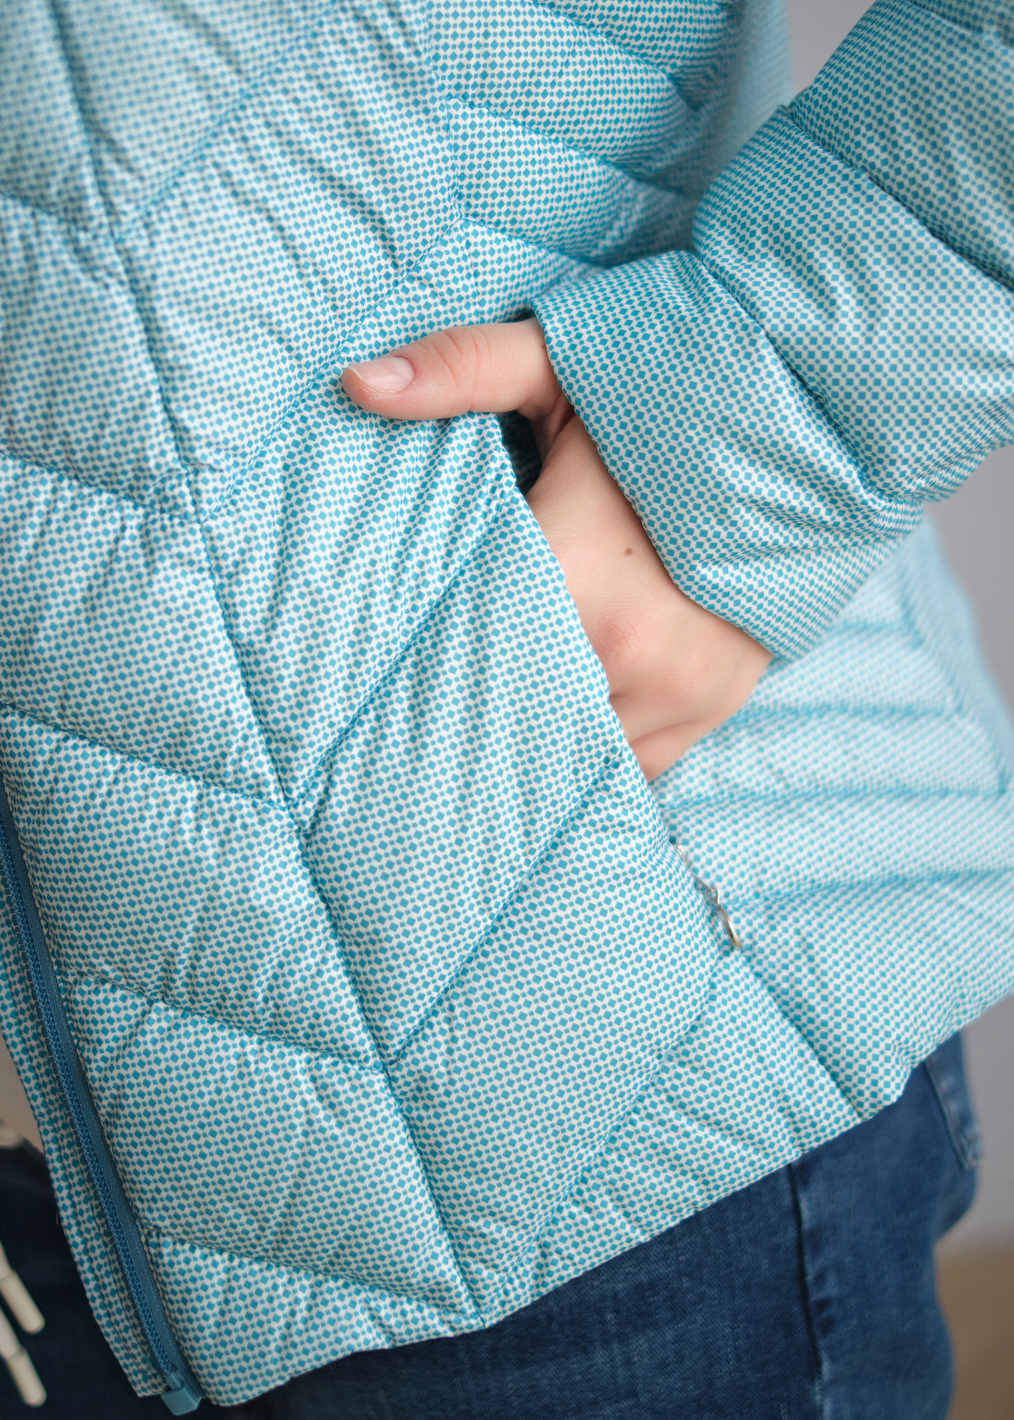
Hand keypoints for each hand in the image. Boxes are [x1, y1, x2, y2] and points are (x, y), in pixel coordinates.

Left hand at [342, 318, 769, 779]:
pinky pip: (634, 763)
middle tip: (419, 723)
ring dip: (538, 731)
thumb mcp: (565, 367)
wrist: (816, 425)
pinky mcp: (714, 703)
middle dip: (472, 711)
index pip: (465, 656)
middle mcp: (630, 647)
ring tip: (500, 712)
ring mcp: (680, 685)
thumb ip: (461, 369)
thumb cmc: (674, 393)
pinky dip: (595, 746)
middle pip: (513, 715)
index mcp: (576, 571)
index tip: (384, 683)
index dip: (421, 669)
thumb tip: (355, 385)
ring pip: (574, 747)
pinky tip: (567, 715)